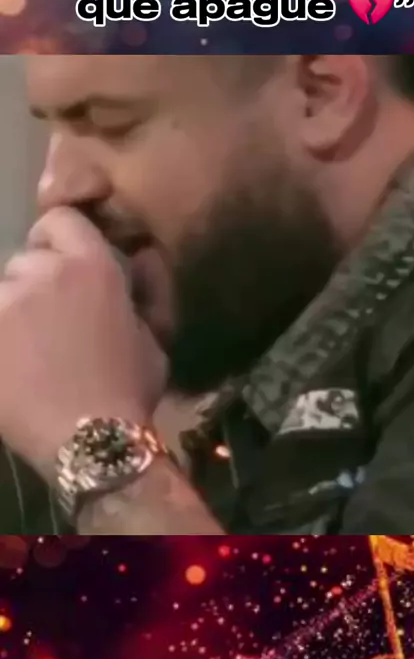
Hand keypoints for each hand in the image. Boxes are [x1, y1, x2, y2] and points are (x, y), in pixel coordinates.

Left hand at [0, 207, 166, 480]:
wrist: (90, 439)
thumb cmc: (130, 387)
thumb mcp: (155, 334)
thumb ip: (146, 286)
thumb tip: (142, 250)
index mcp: (92, 265)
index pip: (59, 219)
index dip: (59, 239)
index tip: (62, 268)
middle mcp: (44, 272)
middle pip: (26, 259)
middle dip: (36, 282)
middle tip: (49, 322)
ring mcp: (5, 302)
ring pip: (3, 291)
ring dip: (13, 310)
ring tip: (26, 349)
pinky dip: (3, 337)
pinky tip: (13, 362)